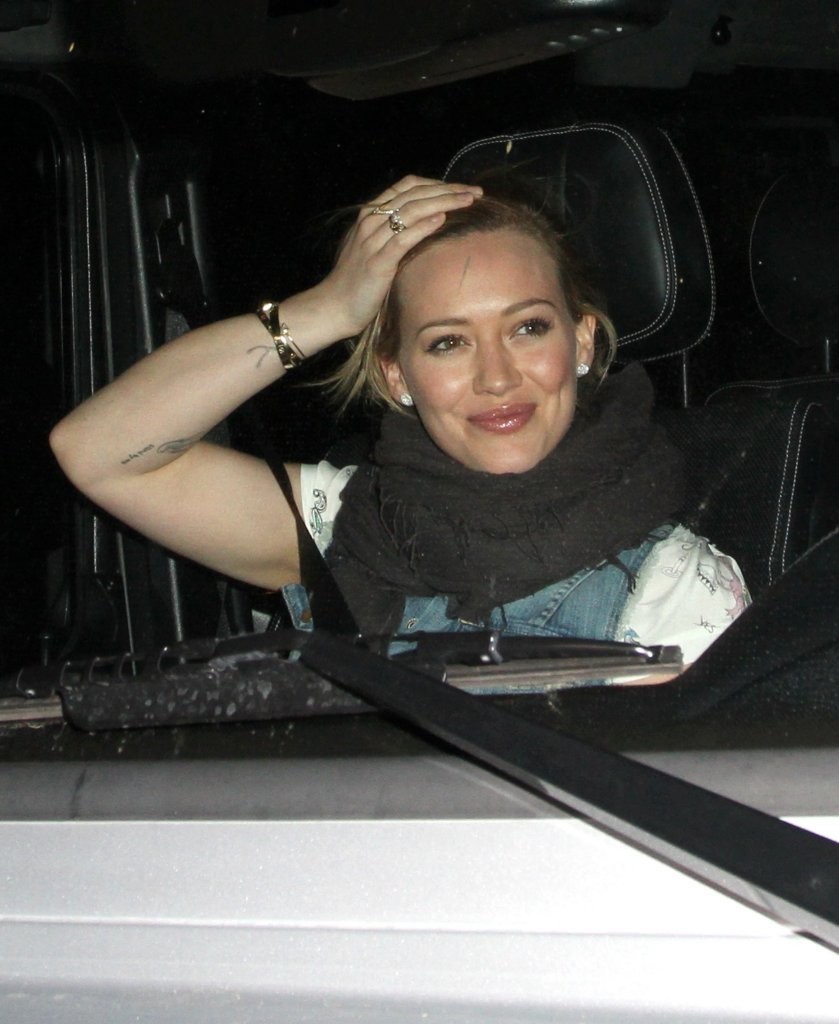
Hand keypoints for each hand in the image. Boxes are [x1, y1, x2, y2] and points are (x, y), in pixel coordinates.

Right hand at [316, 175, 482, 339]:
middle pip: (414, 195)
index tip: (461, 188)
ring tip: (467, 201)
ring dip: (442, 202)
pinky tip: (441, 219)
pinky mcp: (377, 262)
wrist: (334, 307)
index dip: (437, 184)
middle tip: (475, 191)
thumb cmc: (357, 282)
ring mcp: (372, 241)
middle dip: (447, 190)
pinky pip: (403, 239)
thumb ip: (394, 234)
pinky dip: (423, 226)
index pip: (407, 187)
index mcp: (371, 215)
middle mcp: (371, 222)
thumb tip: (426, 226)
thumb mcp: (374, 249)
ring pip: (411, 211)